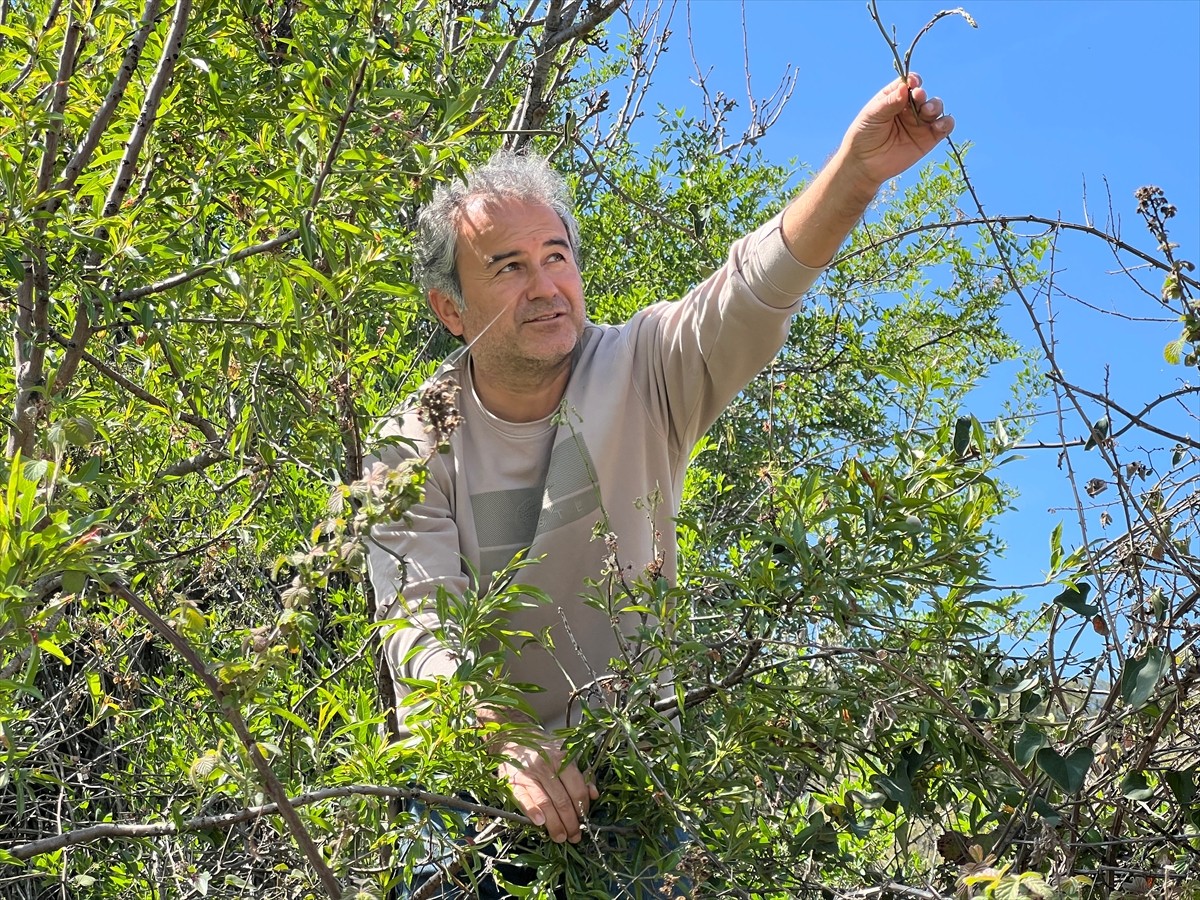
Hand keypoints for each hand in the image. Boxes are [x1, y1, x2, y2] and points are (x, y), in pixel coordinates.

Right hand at [496, 733, 597, 843]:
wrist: (513, 740)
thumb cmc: (543, 752)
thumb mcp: (566, 756)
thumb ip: (582, 774)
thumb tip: (595, 794)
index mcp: (562, 759)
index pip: (577, 789)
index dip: (583, 808)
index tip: (584, 820)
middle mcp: (546, 766)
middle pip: (563, 801)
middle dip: (570, 823)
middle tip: (574, 836)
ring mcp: (529, 774)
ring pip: (546, 804)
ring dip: (554, 824)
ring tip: (560, 837)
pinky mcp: (514, 781)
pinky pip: (524, 799)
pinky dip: (532, 811)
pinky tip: (540, 823)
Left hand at [837, 72, 953, 188]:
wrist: (863, 164)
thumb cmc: (863, 136)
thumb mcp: (872, 116)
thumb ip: (889, 102)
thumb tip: (905, 87)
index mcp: (895, 97)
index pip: (909, 83)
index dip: (913, 80)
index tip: (913, 83)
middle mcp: (909, 108)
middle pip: (923, 95)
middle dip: (922, 94)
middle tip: (918, 97)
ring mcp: (920, 123)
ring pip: (936, 107)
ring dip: (935, 106)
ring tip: (927, 110)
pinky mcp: (929, 139)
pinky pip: (945, 127)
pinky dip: (946, 123)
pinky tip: (938, 125)